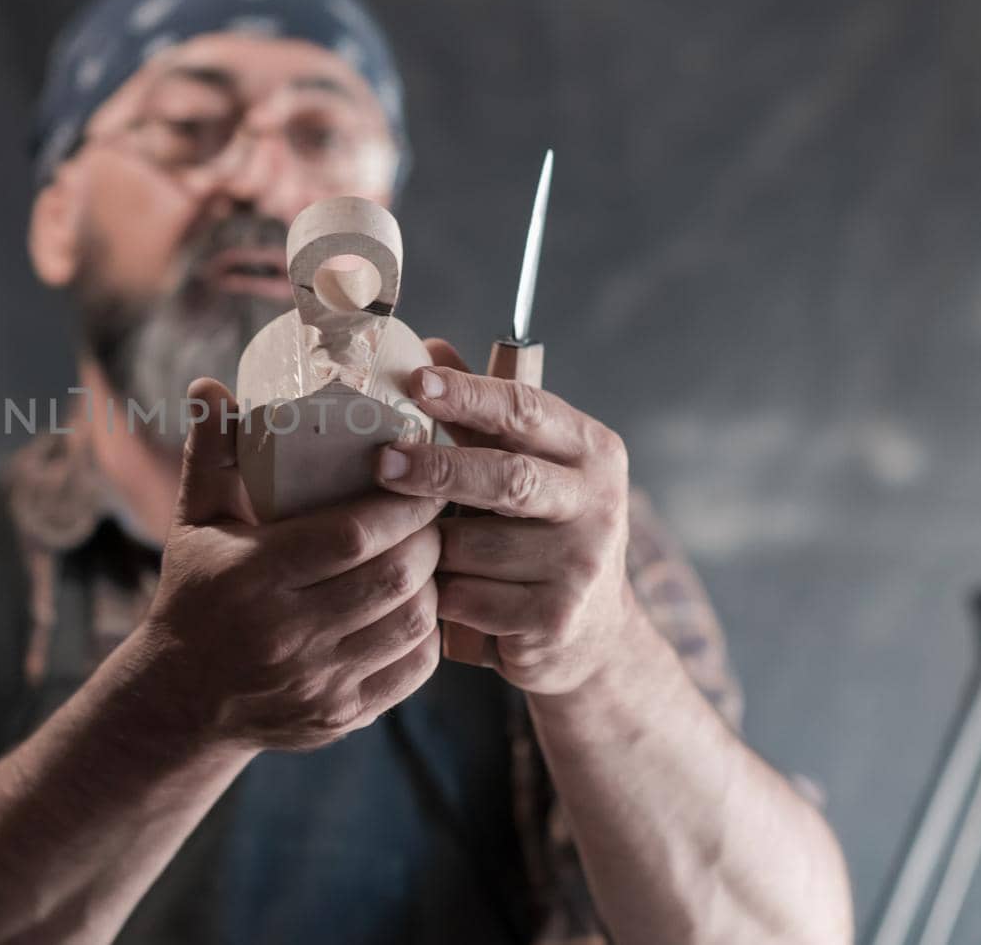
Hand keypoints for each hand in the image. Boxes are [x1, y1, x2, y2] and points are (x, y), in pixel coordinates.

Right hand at [136, 377, 445, 751]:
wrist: (182, 698)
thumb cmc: (196, 592)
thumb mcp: (194, 521)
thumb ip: (210, 453)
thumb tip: (211, 385)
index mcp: (253, 576)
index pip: (352, 535)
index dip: (401, 503)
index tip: (423, 475)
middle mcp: (287, 634)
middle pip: (392, 578)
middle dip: (428, 538)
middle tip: (437, 510)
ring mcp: (318, 681)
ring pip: (411, 624)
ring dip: (434, 583)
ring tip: (432, 552)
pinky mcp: (342, 714)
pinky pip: (412, 671)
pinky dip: (429, 634)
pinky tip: (421, 603)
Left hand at [373, 339, 637, 694]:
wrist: (591, 631)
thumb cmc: (540, 528)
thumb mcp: (527, 463)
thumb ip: (482, 413)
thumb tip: (428, 347)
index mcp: (592, 449)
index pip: (527, 410)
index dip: (470, 395)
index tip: (418, 382)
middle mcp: (599, 502)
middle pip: (508, 478)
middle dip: (438, 469)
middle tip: (381, 463)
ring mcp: (582, 564)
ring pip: (475, 545)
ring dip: (433, 545)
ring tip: (420, 545)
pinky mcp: (556, 617)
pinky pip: (469, 598)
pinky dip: (441, 593)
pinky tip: (440, 590)